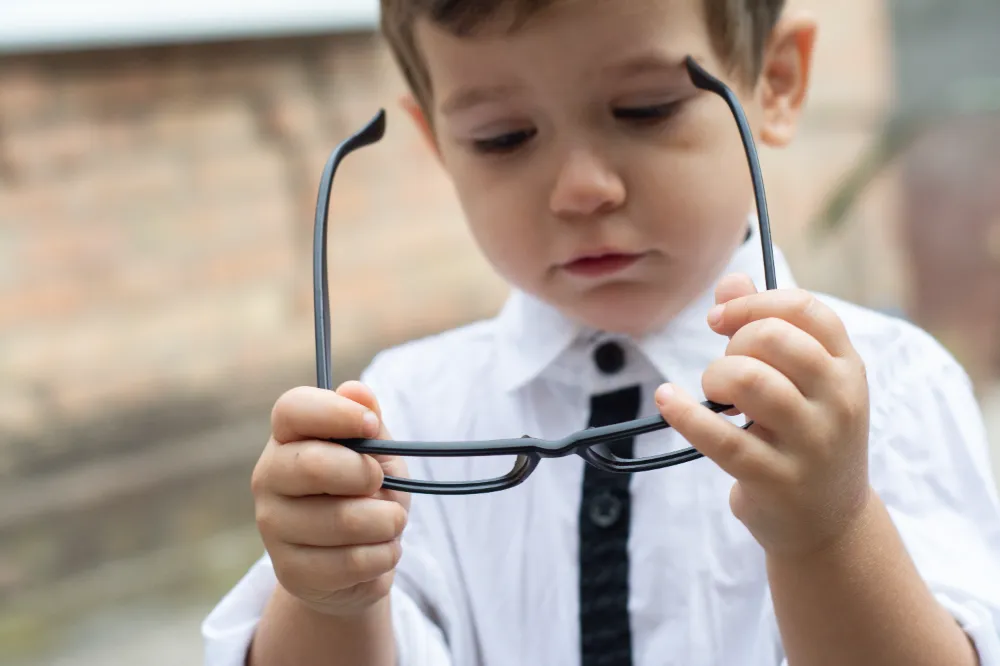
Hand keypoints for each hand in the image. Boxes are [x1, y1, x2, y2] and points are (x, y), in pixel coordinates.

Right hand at [252, 382, 409, 616]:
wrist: (354, 563)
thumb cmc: (365, 494)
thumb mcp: (376, 453)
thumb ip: (369, 424)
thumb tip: (357, 390)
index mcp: (287, 437)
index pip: (293, 409)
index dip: (336, 412)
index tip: (369, 424)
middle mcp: (268, 477)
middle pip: (315, 465)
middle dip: (367, 475)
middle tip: (380, 484)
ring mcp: (273, 526)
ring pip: (344, 520)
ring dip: (387, 521)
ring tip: (389, 522)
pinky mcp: (289, 571)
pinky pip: (352, 561)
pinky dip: (384, 555)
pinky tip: (379, 551)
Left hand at [655, 274, 871, 557]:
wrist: (829, 524)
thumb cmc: (805, 436)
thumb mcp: (804, 382)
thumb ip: (767, 325)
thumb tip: (730, 281)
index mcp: (846, 367)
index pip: (805, 309)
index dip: (754, 303)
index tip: (721, 319)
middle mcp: (837, 401)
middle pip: (773, 338)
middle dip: (733, 343)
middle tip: (725, 371)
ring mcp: (810, 443)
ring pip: (750, 380)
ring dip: (715, 378)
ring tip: (715, 395)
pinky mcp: (775, 479)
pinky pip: (720, 436)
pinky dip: (684, 413)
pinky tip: (666, 400)